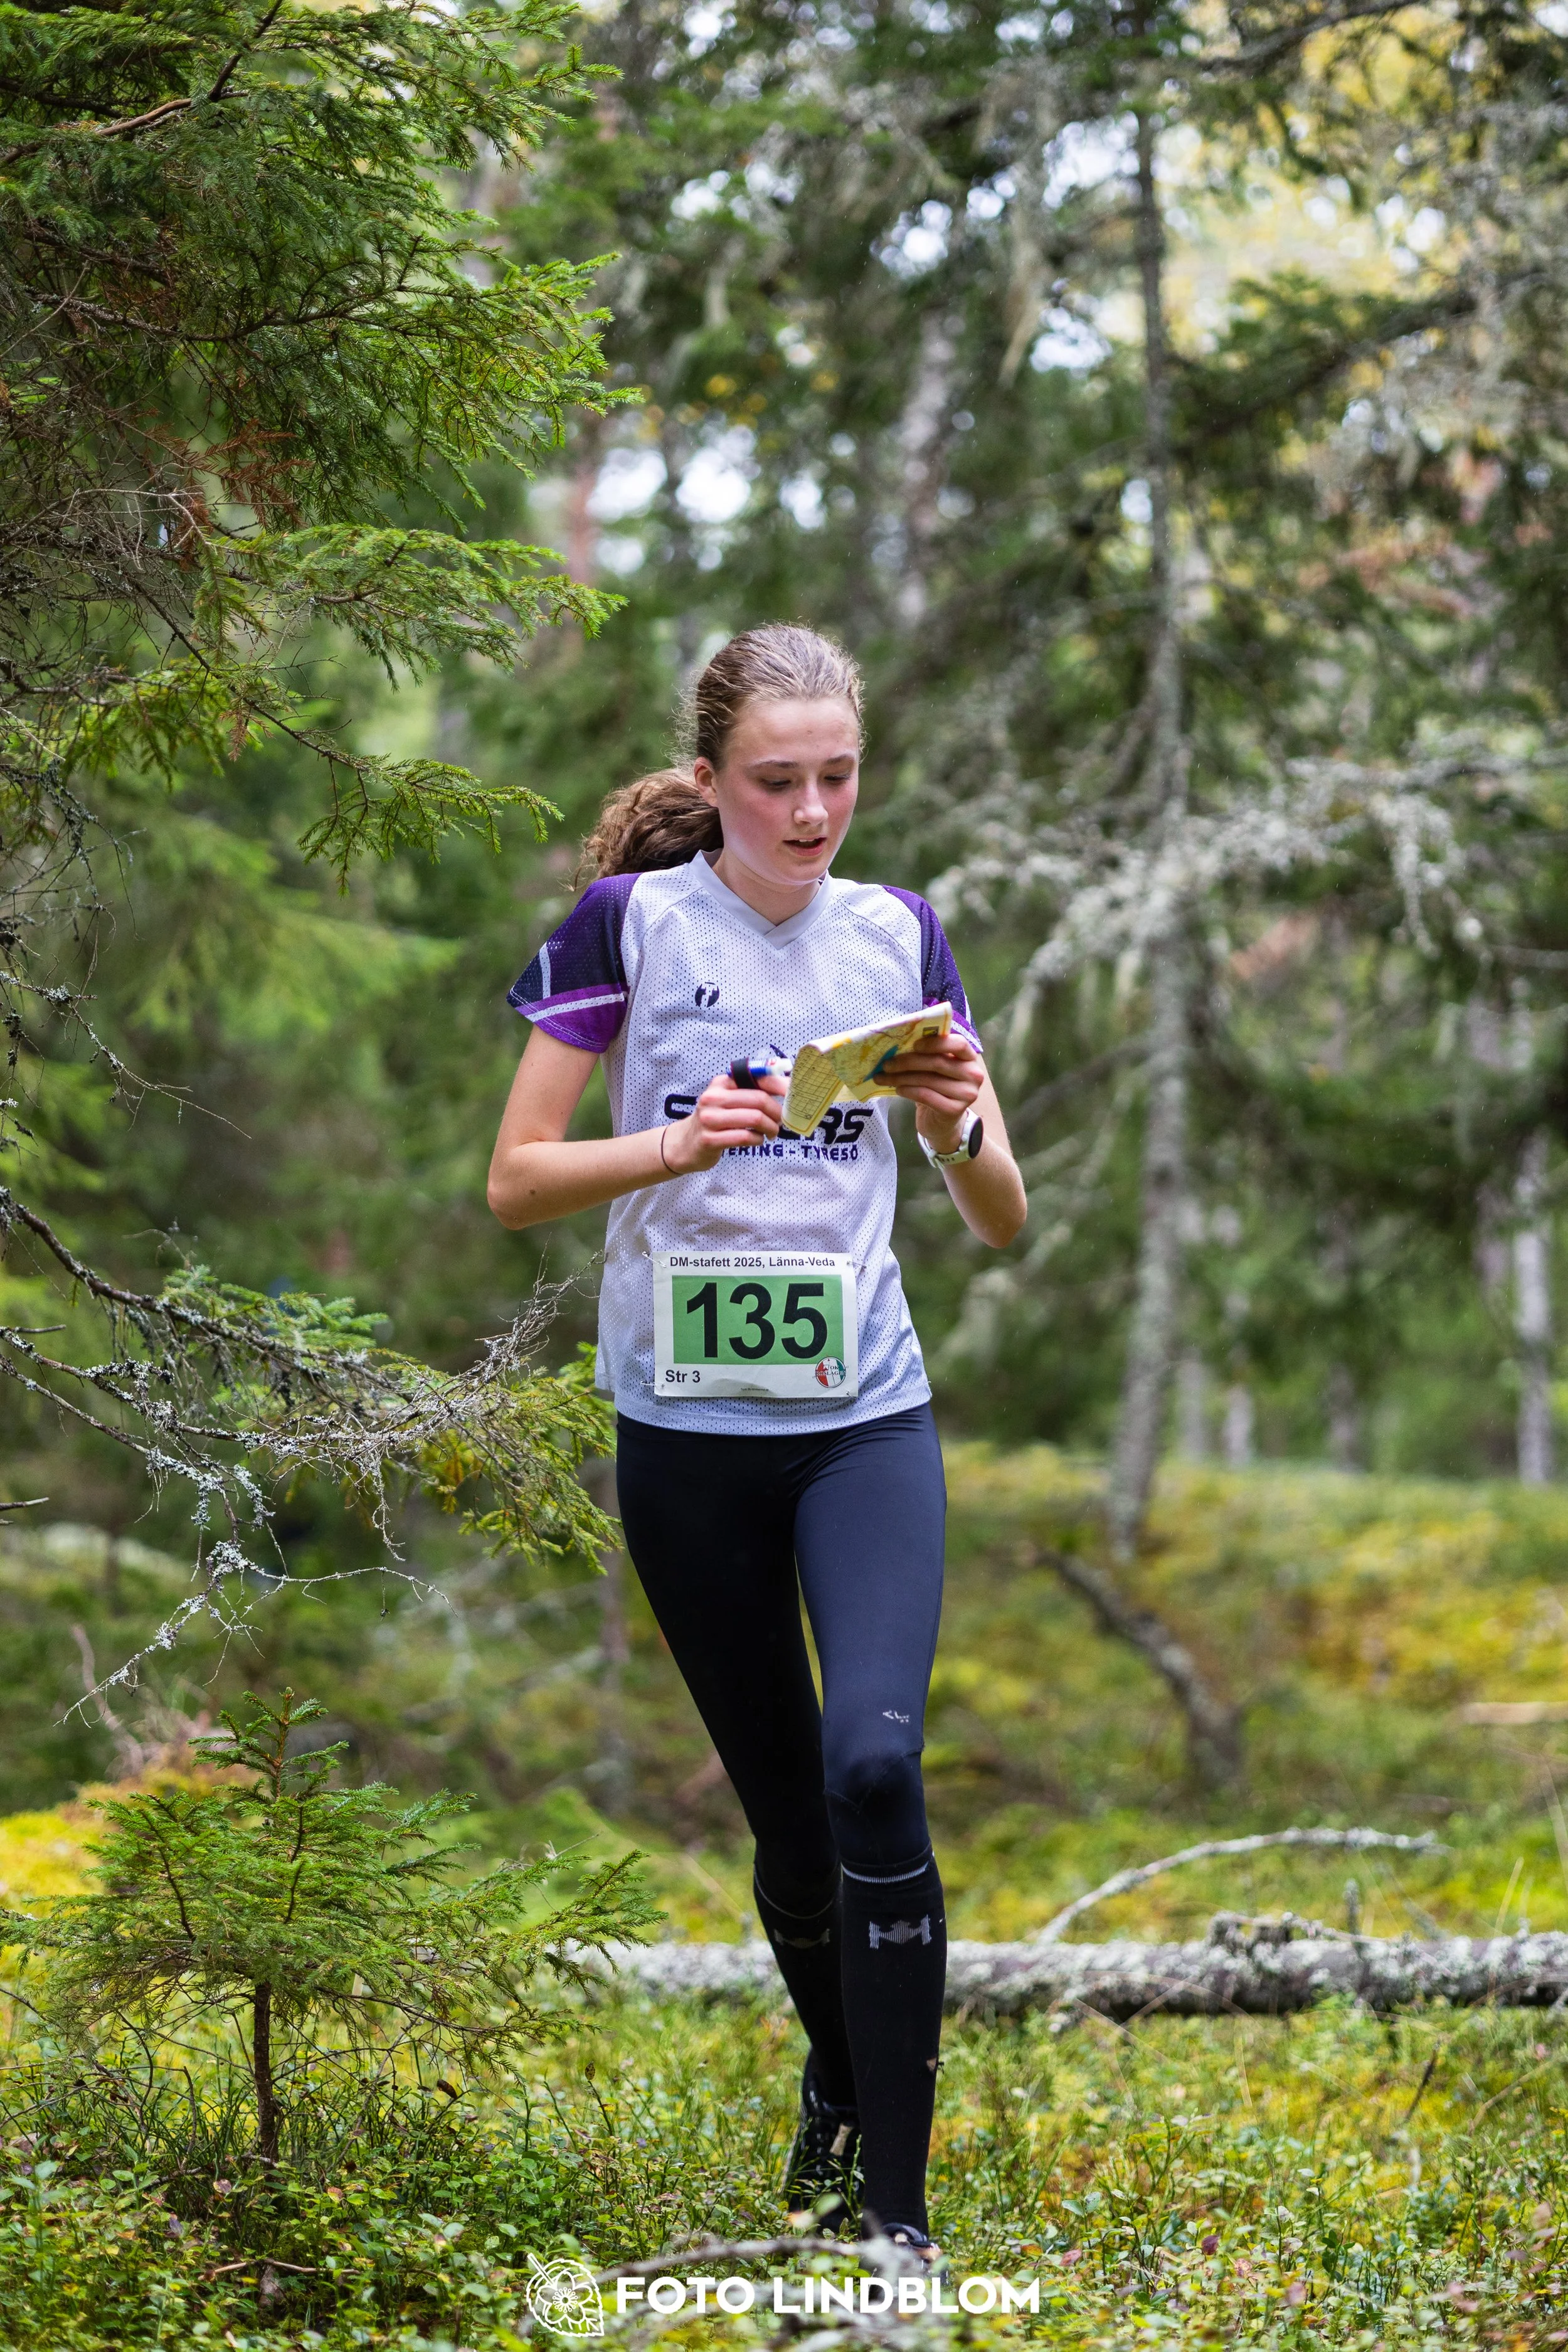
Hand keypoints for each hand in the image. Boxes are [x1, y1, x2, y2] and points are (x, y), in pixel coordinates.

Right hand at [661, 1070, 786, 1173]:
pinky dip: (758, 1139)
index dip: (780, 1086)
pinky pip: (745, 1137)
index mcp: (721, 1083)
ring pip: (755, 1118)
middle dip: (777, 1112)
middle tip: (782, 1122)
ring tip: (772, 1133)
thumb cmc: (715, 1121)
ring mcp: (710, 1119)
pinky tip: (757, 1140)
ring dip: (771, 1128)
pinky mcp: (710, 1139)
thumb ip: (750, 1092)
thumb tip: (786, 1089)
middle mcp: (713, 1098)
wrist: (685, 1144)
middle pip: (759, 1100)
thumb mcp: (727, 1100)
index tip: (794, 1095)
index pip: (756, 1078)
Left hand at [883, 1035, 983, 1157]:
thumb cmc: (937, 1088)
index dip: (935, 1043)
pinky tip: (897, 1089)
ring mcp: (967, 1094)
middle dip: (907, 1062)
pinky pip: (926, 1096)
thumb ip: (927, 1055)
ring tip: (884, 1077)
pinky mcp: (955, 1110)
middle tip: (886, 1064)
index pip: (959, 1043)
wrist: (941, 1121)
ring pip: (928, 1080)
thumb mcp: (935, 1069)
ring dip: (901, 1077)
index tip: (913, 1044)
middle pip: (938, 1062)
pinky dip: (908, 1091)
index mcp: (969, 1058)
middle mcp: (973, 1075)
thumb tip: (897, 1045)